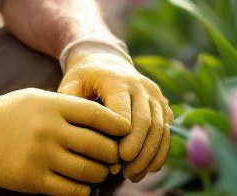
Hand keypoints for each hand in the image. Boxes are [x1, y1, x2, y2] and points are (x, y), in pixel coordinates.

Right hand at [0, 88, 130, 195]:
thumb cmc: (11, 114)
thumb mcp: (39, 99)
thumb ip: (68, 106)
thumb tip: (104, 121)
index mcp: (54, 106)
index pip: (98, 115)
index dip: (118, 125)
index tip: (126, 131)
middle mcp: (50, 130)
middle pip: (98, 145)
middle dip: (113, 154)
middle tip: (117, 157)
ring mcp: (42, 156)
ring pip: (88, 171)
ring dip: (101, 174)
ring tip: (101, 172)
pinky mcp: (33, 179)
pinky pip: (70, 190)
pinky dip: (83, 190)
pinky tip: (84, 187)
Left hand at [58, 41, 172, 181]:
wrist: (106, 60)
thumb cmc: (84, 77)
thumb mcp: (71, 82)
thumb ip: (69, 102)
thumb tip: (70, 129)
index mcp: (116, 80)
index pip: (123, 109)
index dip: (121, 136)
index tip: (114, 158)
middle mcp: (139, 85)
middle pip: (145, 119)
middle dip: (138, 148)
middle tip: (126, 172)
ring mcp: (153, 94)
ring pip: (160, 127)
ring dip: (149, 154)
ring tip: (134, 175)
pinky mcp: (161, 103)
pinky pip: (167, 130)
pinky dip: (160, 151)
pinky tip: (149, 169)